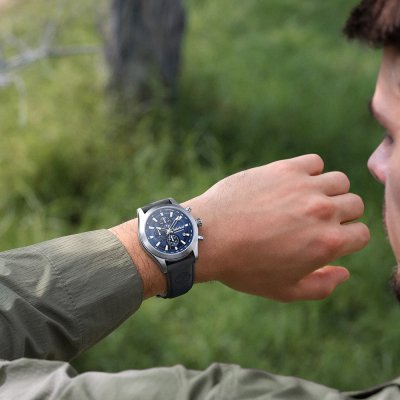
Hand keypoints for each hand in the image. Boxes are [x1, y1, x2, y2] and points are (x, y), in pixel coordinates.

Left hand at [183, 154, 369, 301]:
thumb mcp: (285, 290)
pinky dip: (310, 171)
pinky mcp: (284, 169)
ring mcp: (304, 187)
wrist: (209, 237)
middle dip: (341, 215)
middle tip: (315, 221)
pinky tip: (292, 184)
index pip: (362, 233)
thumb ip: (322, 285)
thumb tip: (346, 272)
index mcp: (327, 243)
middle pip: (354, 204)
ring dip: (329, 191)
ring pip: (339, 181)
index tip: (328, 238)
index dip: (348, 238)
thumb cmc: (244, 267)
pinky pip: (314, 162)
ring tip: (306, 201)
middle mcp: (322, 211)